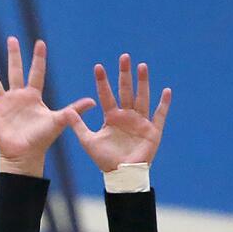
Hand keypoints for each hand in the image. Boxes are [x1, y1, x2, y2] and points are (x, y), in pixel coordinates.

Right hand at [0, 37, 92, 177]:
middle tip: (12, 39)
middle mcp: (17, 97)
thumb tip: (94, 102)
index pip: (36, 73)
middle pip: (14, 71)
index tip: (40, 42)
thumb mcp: (58, 122)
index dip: (38, 58)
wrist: (24, 156)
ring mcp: (3, 105)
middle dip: (13, 55)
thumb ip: (73, 110)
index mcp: (33, 96)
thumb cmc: (41, 140)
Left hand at [62, 54, 171, 171]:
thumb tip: (66, 112)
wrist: (121, 174)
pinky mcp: (152, 130)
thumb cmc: (105, 159)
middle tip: (124, 57)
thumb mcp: (88, 141)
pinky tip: (166, 91)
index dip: (103, 82)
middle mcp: (126, 115)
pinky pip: (159, 115)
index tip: (98, 67)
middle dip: (125, 75)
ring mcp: (140, 121)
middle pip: (126, 91)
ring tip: (142, 67)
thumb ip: (78, 126)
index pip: (106, 95)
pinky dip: (163, 104)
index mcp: (112, 117)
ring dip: (143, 83)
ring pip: (142, 97)